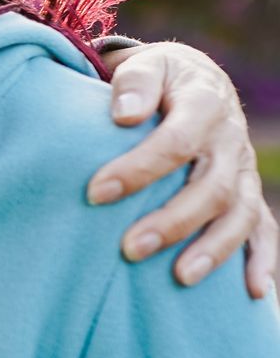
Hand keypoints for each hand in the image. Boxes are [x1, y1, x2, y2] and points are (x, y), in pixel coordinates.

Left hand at [87, 42, 277, 297]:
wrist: (191, 80)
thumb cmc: (156, 79)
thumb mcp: (146, 65)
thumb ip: (135, 83)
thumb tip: (124, 116)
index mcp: (206, 105)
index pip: (177, 141)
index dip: (139, 168)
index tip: (95, 193)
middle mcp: (231, 141)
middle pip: (211, 187)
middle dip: (172, 221)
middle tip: (129, 248)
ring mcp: (243, 172)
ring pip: (240, 215)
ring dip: (213, 248)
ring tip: (179, 278)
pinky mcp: (247, 195)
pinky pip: (263, 231)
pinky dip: (262, 261)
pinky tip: (253, 293)